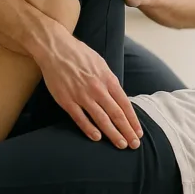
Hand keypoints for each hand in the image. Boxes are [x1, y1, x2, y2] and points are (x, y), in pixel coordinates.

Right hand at [33, 26, 142, 148]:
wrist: (56, 48)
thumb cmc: (79, 54)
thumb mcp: (101, 63)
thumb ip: (110, 81)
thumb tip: (119, 96)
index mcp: (107, 79)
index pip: (124, 104)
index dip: (132, 120)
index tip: (138, 133)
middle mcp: (97, 89)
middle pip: (116, 114)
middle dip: (127, 131)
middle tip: (134, 145)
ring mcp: (82, 95)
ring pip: (101, 119)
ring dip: (112, 133)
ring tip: (120, 144)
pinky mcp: (67, 100)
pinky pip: (80, 118)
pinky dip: (89, 129)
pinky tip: (97, 138)